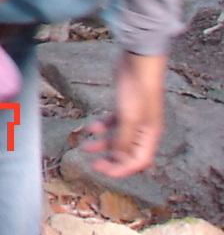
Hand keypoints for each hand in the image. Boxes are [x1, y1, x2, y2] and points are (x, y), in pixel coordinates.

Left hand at [83, 51, 167, 176]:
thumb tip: (120, 160)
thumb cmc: (137, 90)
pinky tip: (90, 127)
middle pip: (128, 152)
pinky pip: (112, 123)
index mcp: (150, 136)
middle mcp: (144, 130)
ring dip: (103, 143)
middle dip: (111, 160)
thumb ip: (124, 140)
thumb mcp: (129, 118)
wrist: (137, 63)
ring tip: (84, 148)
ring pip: (118, 138)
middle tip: (94, 165)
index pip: (139, 161)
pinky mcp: (124, 107)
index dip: (123, 169)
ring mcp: (134, 118)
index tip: (104, 172)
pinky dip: (101, 127)